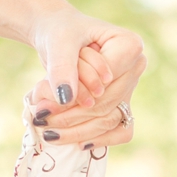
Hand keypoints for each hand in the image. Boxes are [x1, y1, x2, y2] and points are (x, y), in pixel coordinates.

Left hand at [0, 0, 145, 141]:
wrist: (59, 35)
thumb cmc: (61, 32)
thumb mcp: (58, 43)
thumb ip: (62, 67)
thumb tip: (66, 98)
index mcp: (130, 46)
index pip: (106, 82)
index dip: (78, 97)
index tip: (44, 107)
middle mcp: (136, 68)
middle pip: (106, 103)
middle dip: (72, 117)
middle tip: (40, 120)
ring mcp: (130, 88)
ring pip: (109, 120)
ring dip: (78, 131)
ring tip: (48, 133)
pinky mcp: (122, 103)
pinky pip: (119, 130)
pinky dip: (99, 139)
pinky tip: (77, 143)